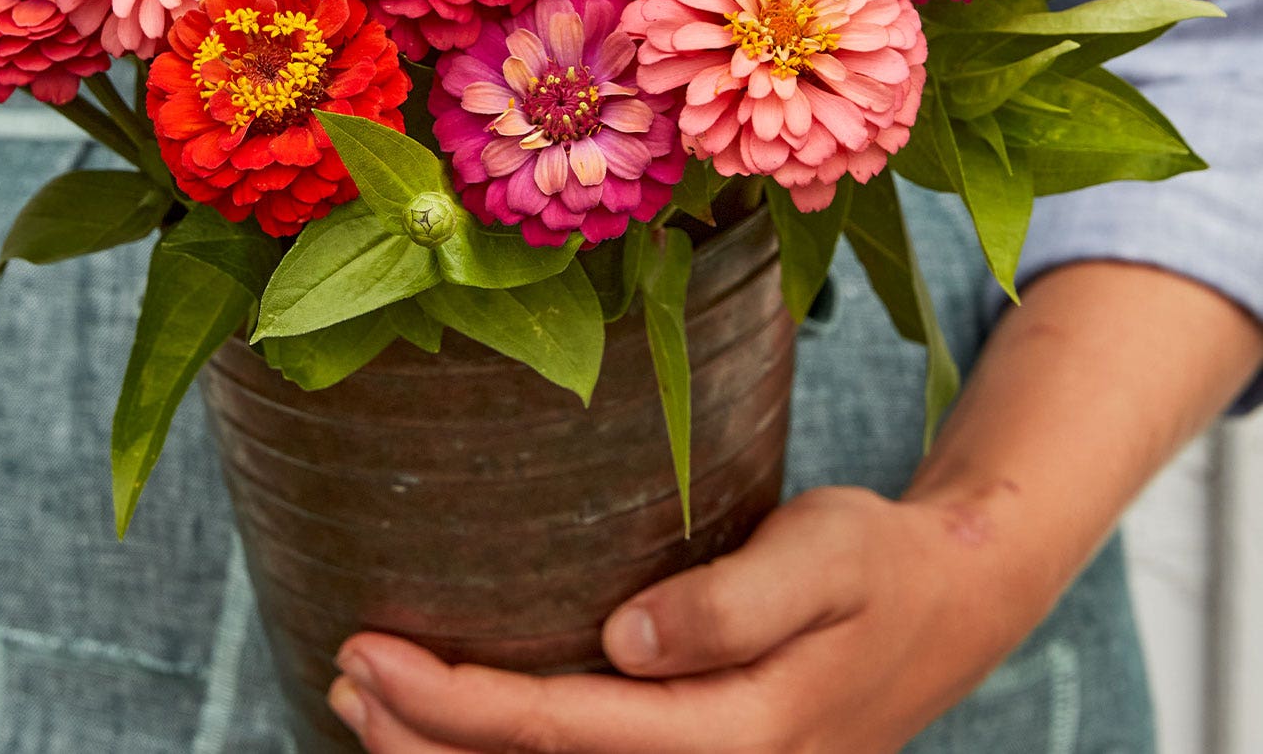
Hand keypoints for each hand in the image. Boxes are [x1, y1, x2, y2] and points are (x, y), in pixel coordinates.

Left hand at [327, 482, 1050, 753]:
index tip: (367, 649)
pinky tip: (454, 725)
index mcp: (741, 736)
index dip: (454, 703)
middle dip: (426, 740)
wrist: (948, 607)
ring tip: (363, 706)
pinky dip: (507, 752)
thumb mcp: (825, 555)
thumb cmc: (878, 562)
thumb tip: (627, 641)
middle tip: (341, 670)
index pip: (567, 734)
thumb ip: (735, 601)